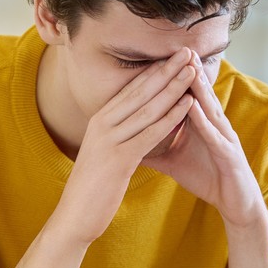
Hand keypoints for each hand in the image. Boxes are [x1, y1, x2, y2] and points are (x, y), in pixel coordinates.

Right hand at [59, 49, 197, 243]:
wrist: (74, 216)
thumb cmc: (93, 187)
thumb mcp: (103, 152)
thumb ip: (118, 134)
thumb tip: (134, 121)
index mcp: (99, 120)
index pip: (131, 89)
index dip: (154, 70)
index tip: (173, 55)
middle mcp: (102, 124)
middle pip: (140, 91)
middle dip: (166, 70)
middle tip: (187, 51)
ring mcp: (109, 140)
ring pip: (148, 108)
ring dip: (173, 88)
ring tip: (193, 71)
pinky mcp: (119, 159)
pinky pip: (150, 133)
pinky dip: (170, 117)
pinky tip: (188, 106)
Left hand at [142, 54, 267, 229]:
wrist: (234, 202)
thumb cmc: (207, 178)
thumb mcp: (174, 161)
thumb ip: (154, 149)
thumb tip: (127, 143)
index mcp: (200, 124)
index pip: (185, 95)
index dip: (173, 78)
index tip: (159, 57)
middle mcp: (214, 125)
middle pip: (199, 94)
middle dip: (189, 72)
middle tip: (178, 48)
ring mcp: (223, 137)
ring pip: (209, 108)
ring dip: (199, 88)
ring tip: (188, 67)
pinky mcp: (228, 153)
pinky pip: (214, 135)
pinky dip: (203, 121)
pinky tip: (193, 108)